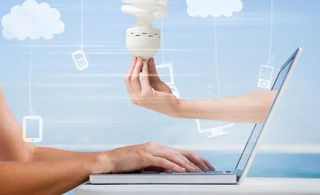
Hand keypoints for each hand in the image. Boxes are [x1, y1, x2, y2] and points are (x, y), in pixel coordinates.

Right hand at [98, 142, 213, 173]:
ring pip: (175, 156)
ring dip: (188, 165)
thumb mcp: (146, 165)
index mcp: (158, 148)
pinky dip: (174, 166)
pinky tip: (181, 171)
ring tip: (198, 172)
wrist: (109, 161)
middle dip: (198, 161)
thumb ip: (159, 167)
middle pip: (183, 152)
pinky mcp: (144, 156)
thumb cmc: (126, 165)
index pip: (182, 152)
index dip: (196, 159)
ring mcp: (150, 150)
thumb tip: (174, 172)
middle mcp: (156, 146)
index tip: (207, 166)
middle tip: (209, 169)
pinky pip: (163, 161)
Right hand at [125, 57, 180, 116]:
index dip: (130, 69)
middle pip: (128, 79)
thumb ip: (150, 72)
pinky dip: (145, 69)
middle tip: (137, 57)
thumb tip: (147, 60)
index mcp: (134, 96)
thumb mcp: (154, 82)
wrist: (173, 105)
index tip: (134, 60)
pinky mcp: (147, 94)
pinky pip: (143, 78)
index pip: (128, 81)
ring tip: (141, 58)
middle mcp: (135, 98)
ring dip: (137, 66)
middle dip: (132, 66)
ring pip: (133, 78)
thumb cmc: (164, 95)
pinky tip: (147, 63)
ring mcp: (140, 97)